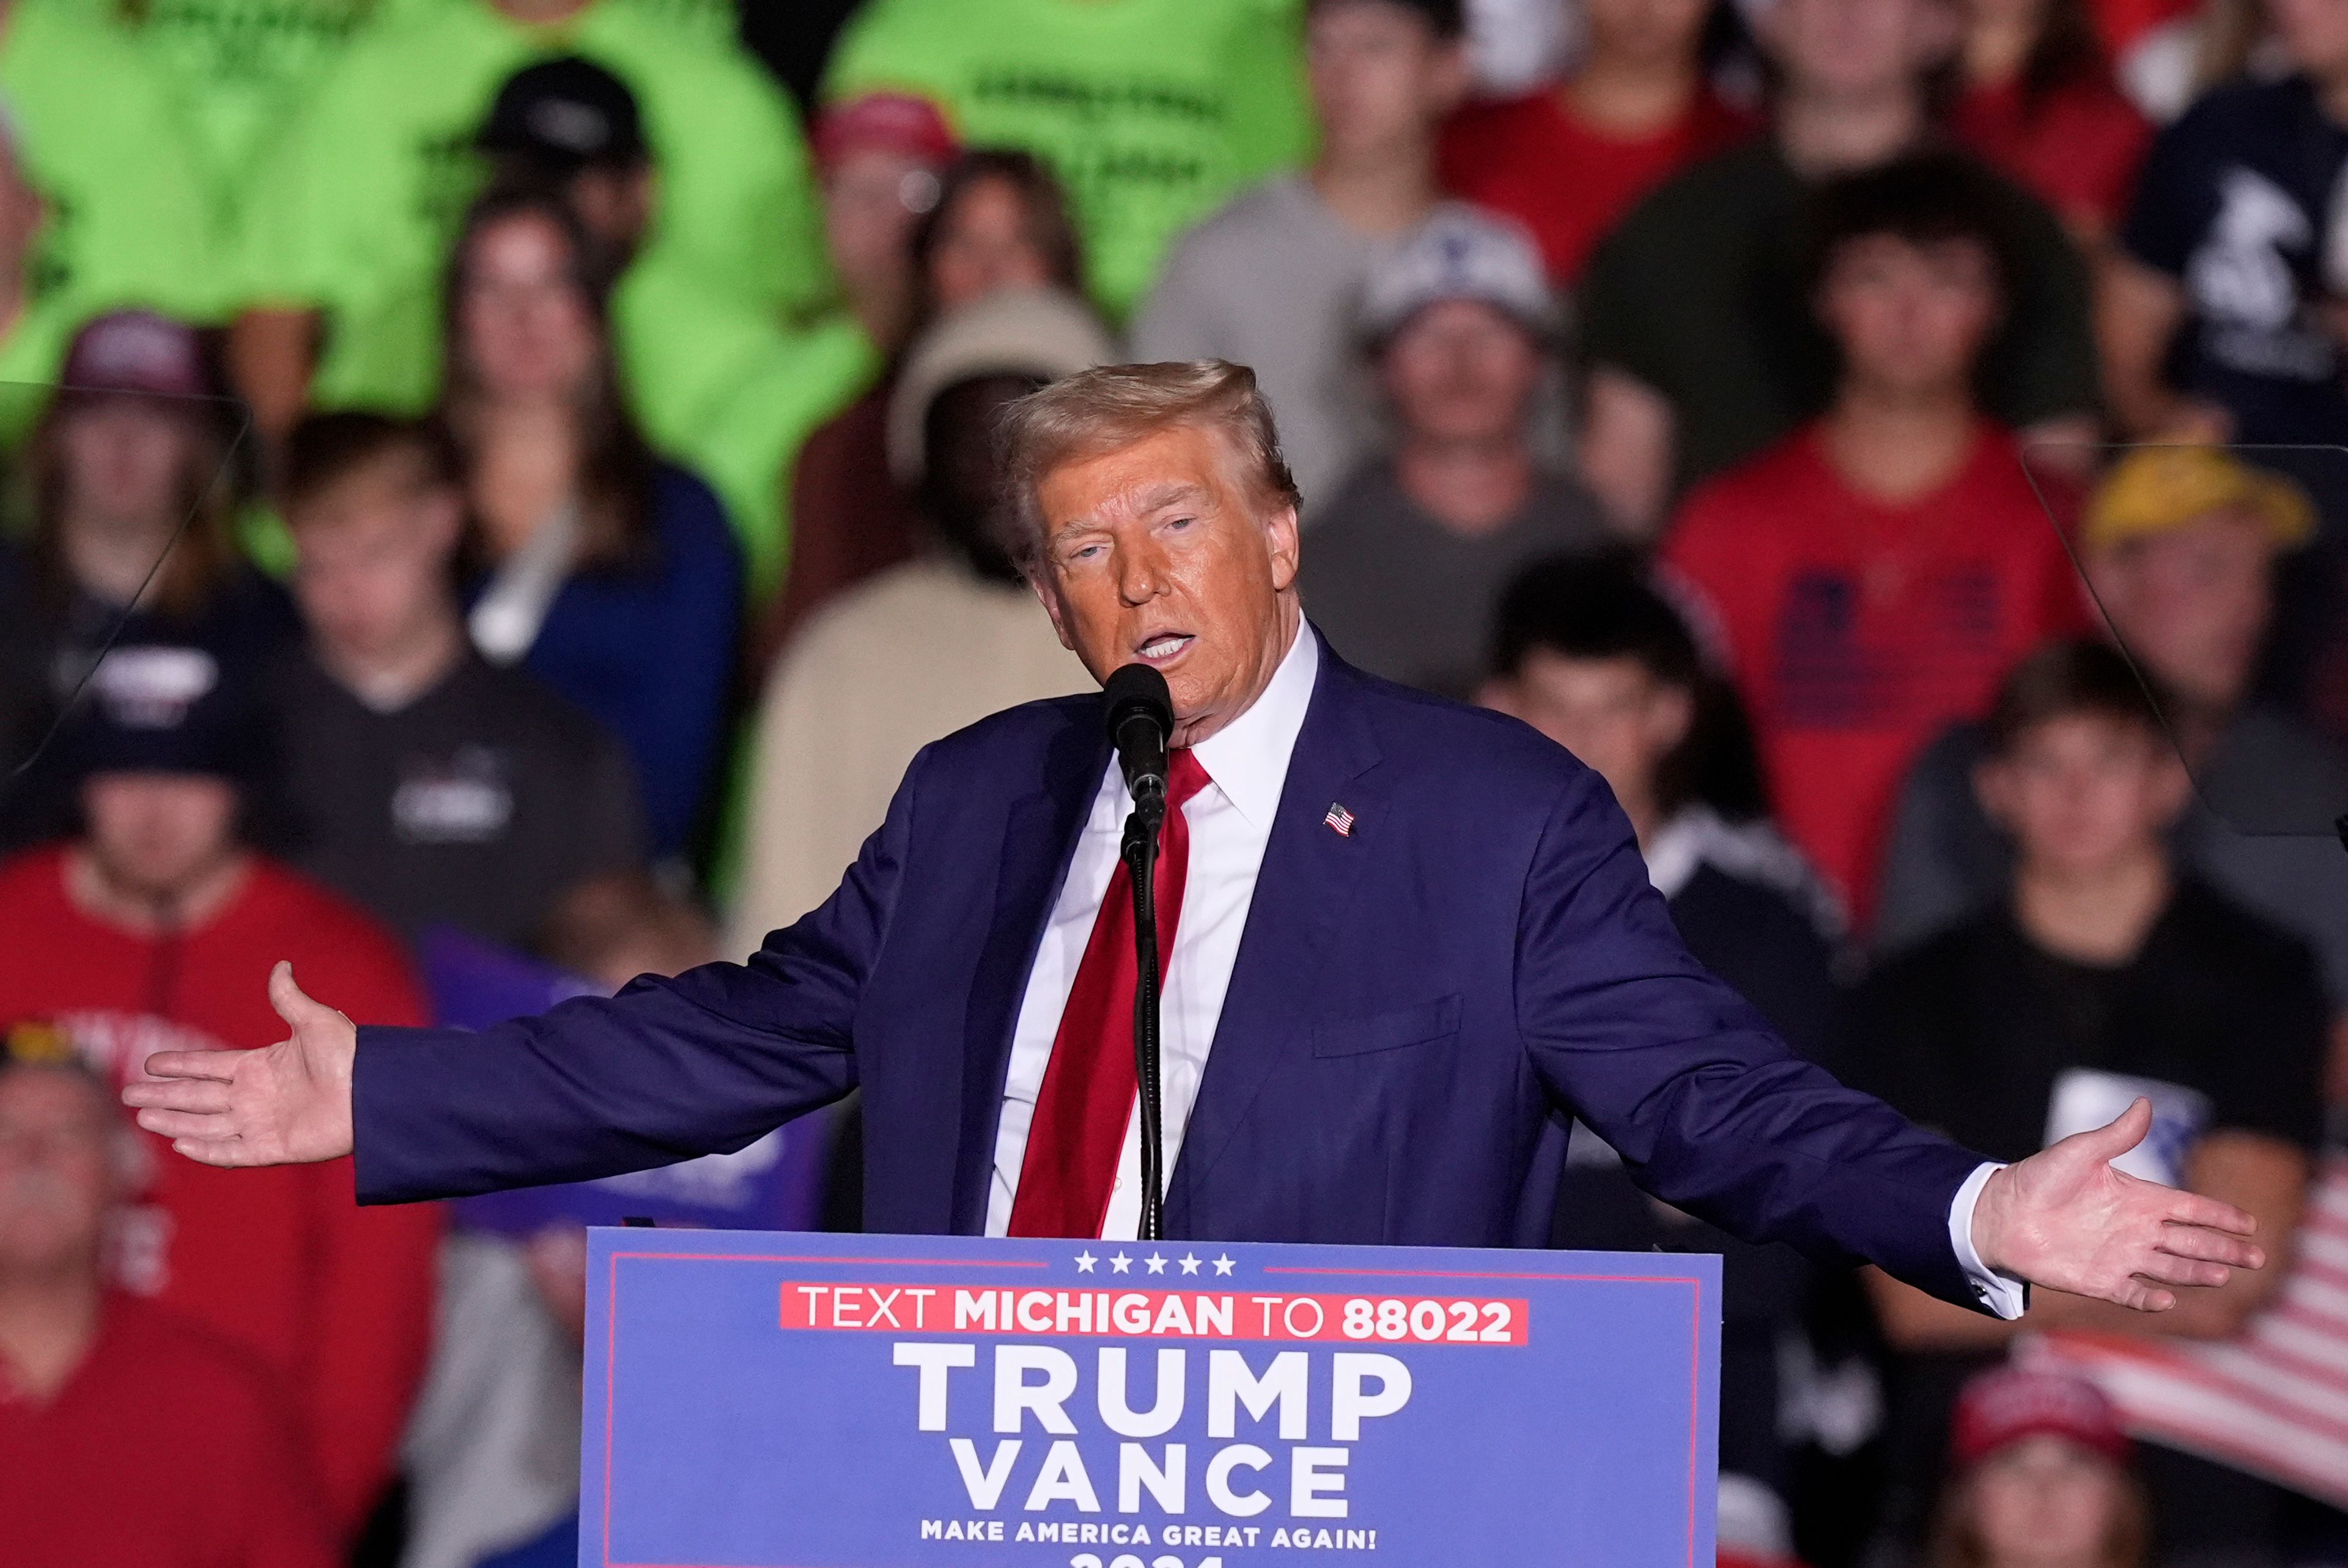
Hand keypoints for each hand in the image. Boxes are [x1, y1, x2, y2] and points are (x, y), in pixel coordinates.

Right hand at [121, 961, 357, 1166]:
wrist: (376, 1092)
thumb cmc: (352, 1056)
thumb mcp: (316, 1021)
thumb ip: (288, 998)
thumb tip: (282, 964)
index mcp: (261, 1065)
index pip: (209, 1066)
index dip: (179, 1065)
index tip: (149, 1063)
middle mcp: (256, 1096)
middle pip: (198, 1096)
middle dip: (163, 1096)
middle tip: (127, 1095)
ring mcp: (263, 1123)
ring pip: (207, 1124)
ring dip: (175, 1121)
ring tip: (142, 1117)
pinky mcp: (275, 1148)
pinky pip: (233, 1151)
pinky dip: (207, 1150)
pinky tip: (179, 1145)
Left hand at [1972, 1098, 2263, 1311]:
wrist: (2000, 1213)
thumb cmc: (2039, 1178)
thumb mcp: (2081, 1151)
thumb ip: (2118, 1135)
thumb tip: (2145, 1102)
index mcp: (2137, 1198)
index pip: (2189, 1208)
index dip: (2219, 1215)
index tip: (2249, 1223)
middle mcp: (2135, 1230)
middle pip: (2190, 1241)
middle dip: (2223, 1249)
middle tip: (2255, 1257)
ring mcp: (2119, 1257)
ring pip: (2170, 1268)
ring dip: (2195, 1272)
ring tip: (2222, 1276)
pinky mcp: (2099, 1280)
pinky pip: (2133, 1294)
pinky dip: (2150, 1299)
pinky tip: (2168, 1299)